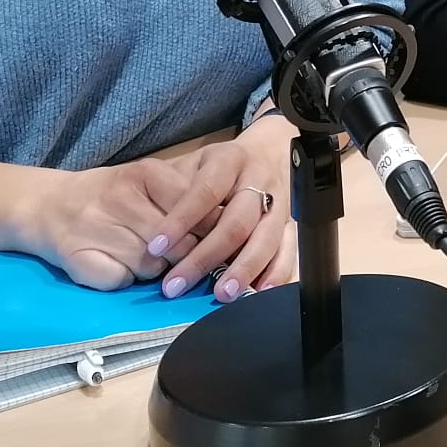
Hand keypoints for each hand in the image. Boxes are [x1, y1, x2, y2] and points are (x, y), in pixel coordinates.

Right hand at [15, 156, 213, 290]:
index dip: (210, 233)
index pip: (194, 209)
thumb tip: (230, 227)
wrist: (51, 205)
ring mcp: (95, 227)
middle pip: (175, 245)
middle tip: (185, 262)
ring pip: (150, 267)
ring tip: (148, 262)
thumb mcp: (152, 183)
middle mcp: (120, 197)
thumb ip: (188, 199)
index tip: (221, 245)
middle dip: (186, 259)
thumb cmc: (115, 195)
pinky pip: (120, 281)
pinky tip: (119, 268)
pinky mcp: (76, 257)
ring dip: (156, 273)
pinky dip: (126, 281)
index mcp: (145, 173)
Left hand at [143, 114, 298, 301]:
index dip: (181, 218)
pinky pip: (291, 249)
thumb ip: (177, 191)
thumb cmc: (219, 167)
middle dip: (205, 256)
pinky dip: (277, 271)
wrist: (269, 152)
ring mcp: (280, 202)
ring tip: (221, 294)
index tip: (156, 247)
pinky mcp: (292, 223)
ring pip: (266, 237)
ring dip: (243, 268)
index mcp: (230, 160)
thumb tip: (153, 237)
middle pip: (236, 222)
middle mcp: (259, 181)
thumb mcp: (195, 164)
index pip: (205, 190)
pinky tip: (260, 291)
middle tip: (176, 285)